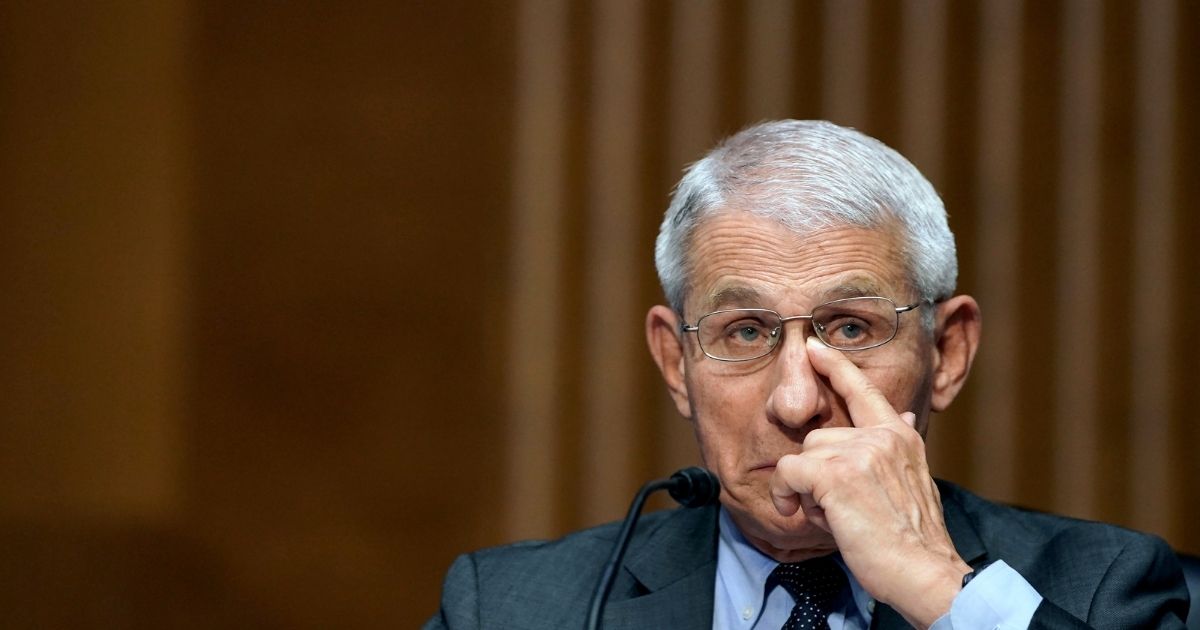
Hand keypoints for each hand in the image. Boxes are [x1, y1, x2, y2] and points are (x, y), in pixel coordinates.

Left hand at [768, 336, 969, 628]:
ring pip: (803, 455)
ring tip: (837, 516)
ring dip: (807, 490)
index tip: (814, 347)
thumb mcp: (914, 481)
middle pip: (818, 437)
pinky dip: (787, 495)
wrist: (926, 573)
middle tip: (841, 509)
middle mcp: (882, 436)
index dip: (836, 366)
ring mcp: (859, 451)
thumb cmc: (914, 539)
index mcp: (900, 436)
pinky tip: (806, 514)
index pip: (864, 390)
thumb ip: (898, 448)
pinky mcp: (835, 473)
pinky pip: (788, 472)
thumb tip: (905, 415)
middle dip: (817, 474)